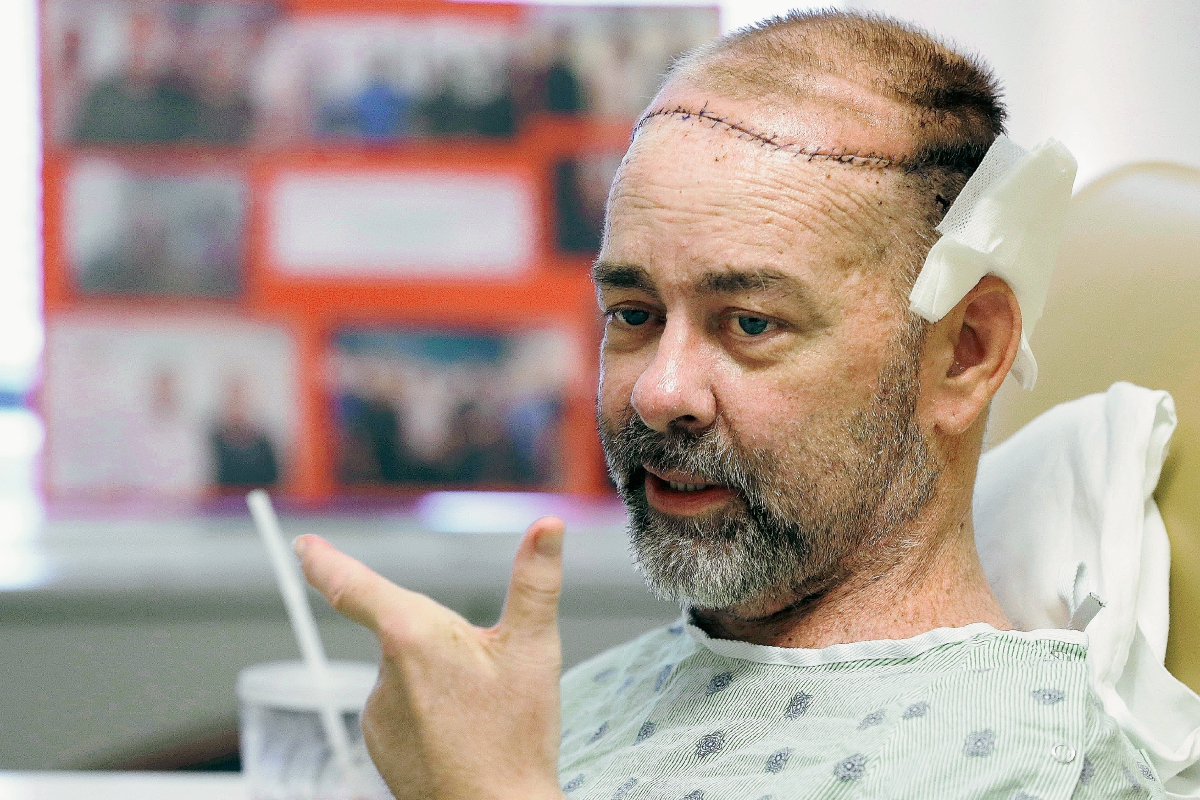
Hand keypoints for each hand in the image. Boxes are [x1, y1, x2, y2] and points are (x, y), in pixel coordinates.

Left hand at [295, 517, 567, 799]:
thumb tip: (548, 526)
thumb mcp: (534, 648)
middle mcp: (383, 674)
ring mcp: (377, 714)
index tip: (305, 547)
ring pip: (407, 673)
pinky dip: (429, 713)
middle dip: (442, 645)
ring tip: (478, 717)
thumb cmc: (515, 737)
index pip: (353, 585)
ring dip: (437, 680)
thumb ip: (536, 581)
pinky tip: (461, 736)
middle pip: (405, 633)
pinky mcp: (379, 745)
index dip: (326, 561)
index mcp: (412, 636)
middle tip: (486, 684)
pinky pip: (401, 710)